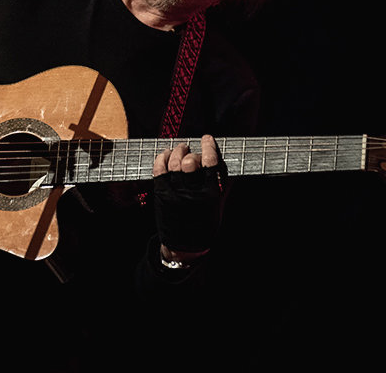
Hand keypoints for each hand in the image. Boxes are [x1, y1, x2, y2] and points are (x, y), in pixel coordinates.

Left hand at [152, 134, 225, 255]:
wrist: (185, 246)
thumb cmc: (204, 225)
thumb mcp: (219, 206)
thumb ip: (223, 184)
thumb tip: (226, 162)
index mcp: (210, 195)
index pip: (211, 163)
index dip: (209, 147)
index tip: (207, 139)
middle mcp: (192, 193)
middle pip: (191, 162)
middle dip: (192, 152)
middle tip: (191, 148)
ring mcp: (174, 193)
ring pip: (174, 163)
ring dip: (178, 151)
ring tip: (181, 149)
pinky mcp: (161, 194)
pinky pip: (159, 170)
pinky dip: (162, 158)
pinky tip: (166, 155)